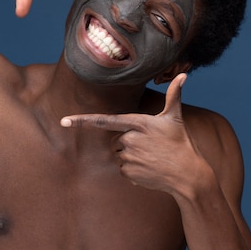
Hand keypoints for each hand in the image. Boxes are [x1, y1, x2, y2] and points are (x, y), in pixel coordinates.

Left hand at [61, 74, 203, 193]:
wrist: (187, 174)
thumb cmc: (181, 142)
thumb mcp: (176, 117)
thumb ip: (174, 95)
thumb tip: (184, 75)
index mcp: (137, 123)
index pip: (103, 120)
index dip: (81, 121)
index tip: (63, 121)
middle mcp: (130, 140)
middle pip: (116, 138)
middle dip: (129, 141)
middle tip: (150, 145)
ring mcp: (128, 157)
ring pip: (118, 154)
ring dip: (131, 156)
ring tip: (151, 157)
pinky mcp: (129, 173)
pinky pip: (123, 169)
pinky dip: (133, 170)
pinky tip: (149, 169)